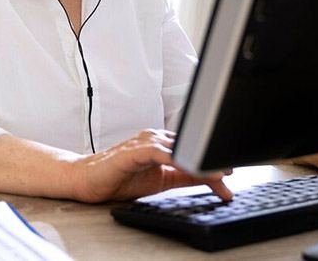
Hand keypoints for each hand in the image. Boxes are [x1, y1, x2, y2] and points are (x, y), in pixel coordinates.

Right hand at [66, 129, 232, 202]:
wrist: (87, 180)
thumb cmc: (120, 177)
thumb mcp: (161, 180)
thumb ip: (184, 176)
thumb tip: (210, 177)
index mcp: (163, 142)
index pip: (193, 149)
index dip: (212, 161)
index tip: (230, 173)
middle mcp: (156, 137)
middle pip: (190, 146)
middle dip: (211, 160)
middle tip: (230, 172)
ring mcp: (145, 141)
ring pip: (179, 147)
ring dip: (199, 159)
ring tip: (217, 171)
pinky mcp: (133, 150)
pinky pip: (159, 153)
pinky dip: (176, 159)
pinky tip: (188, 165)